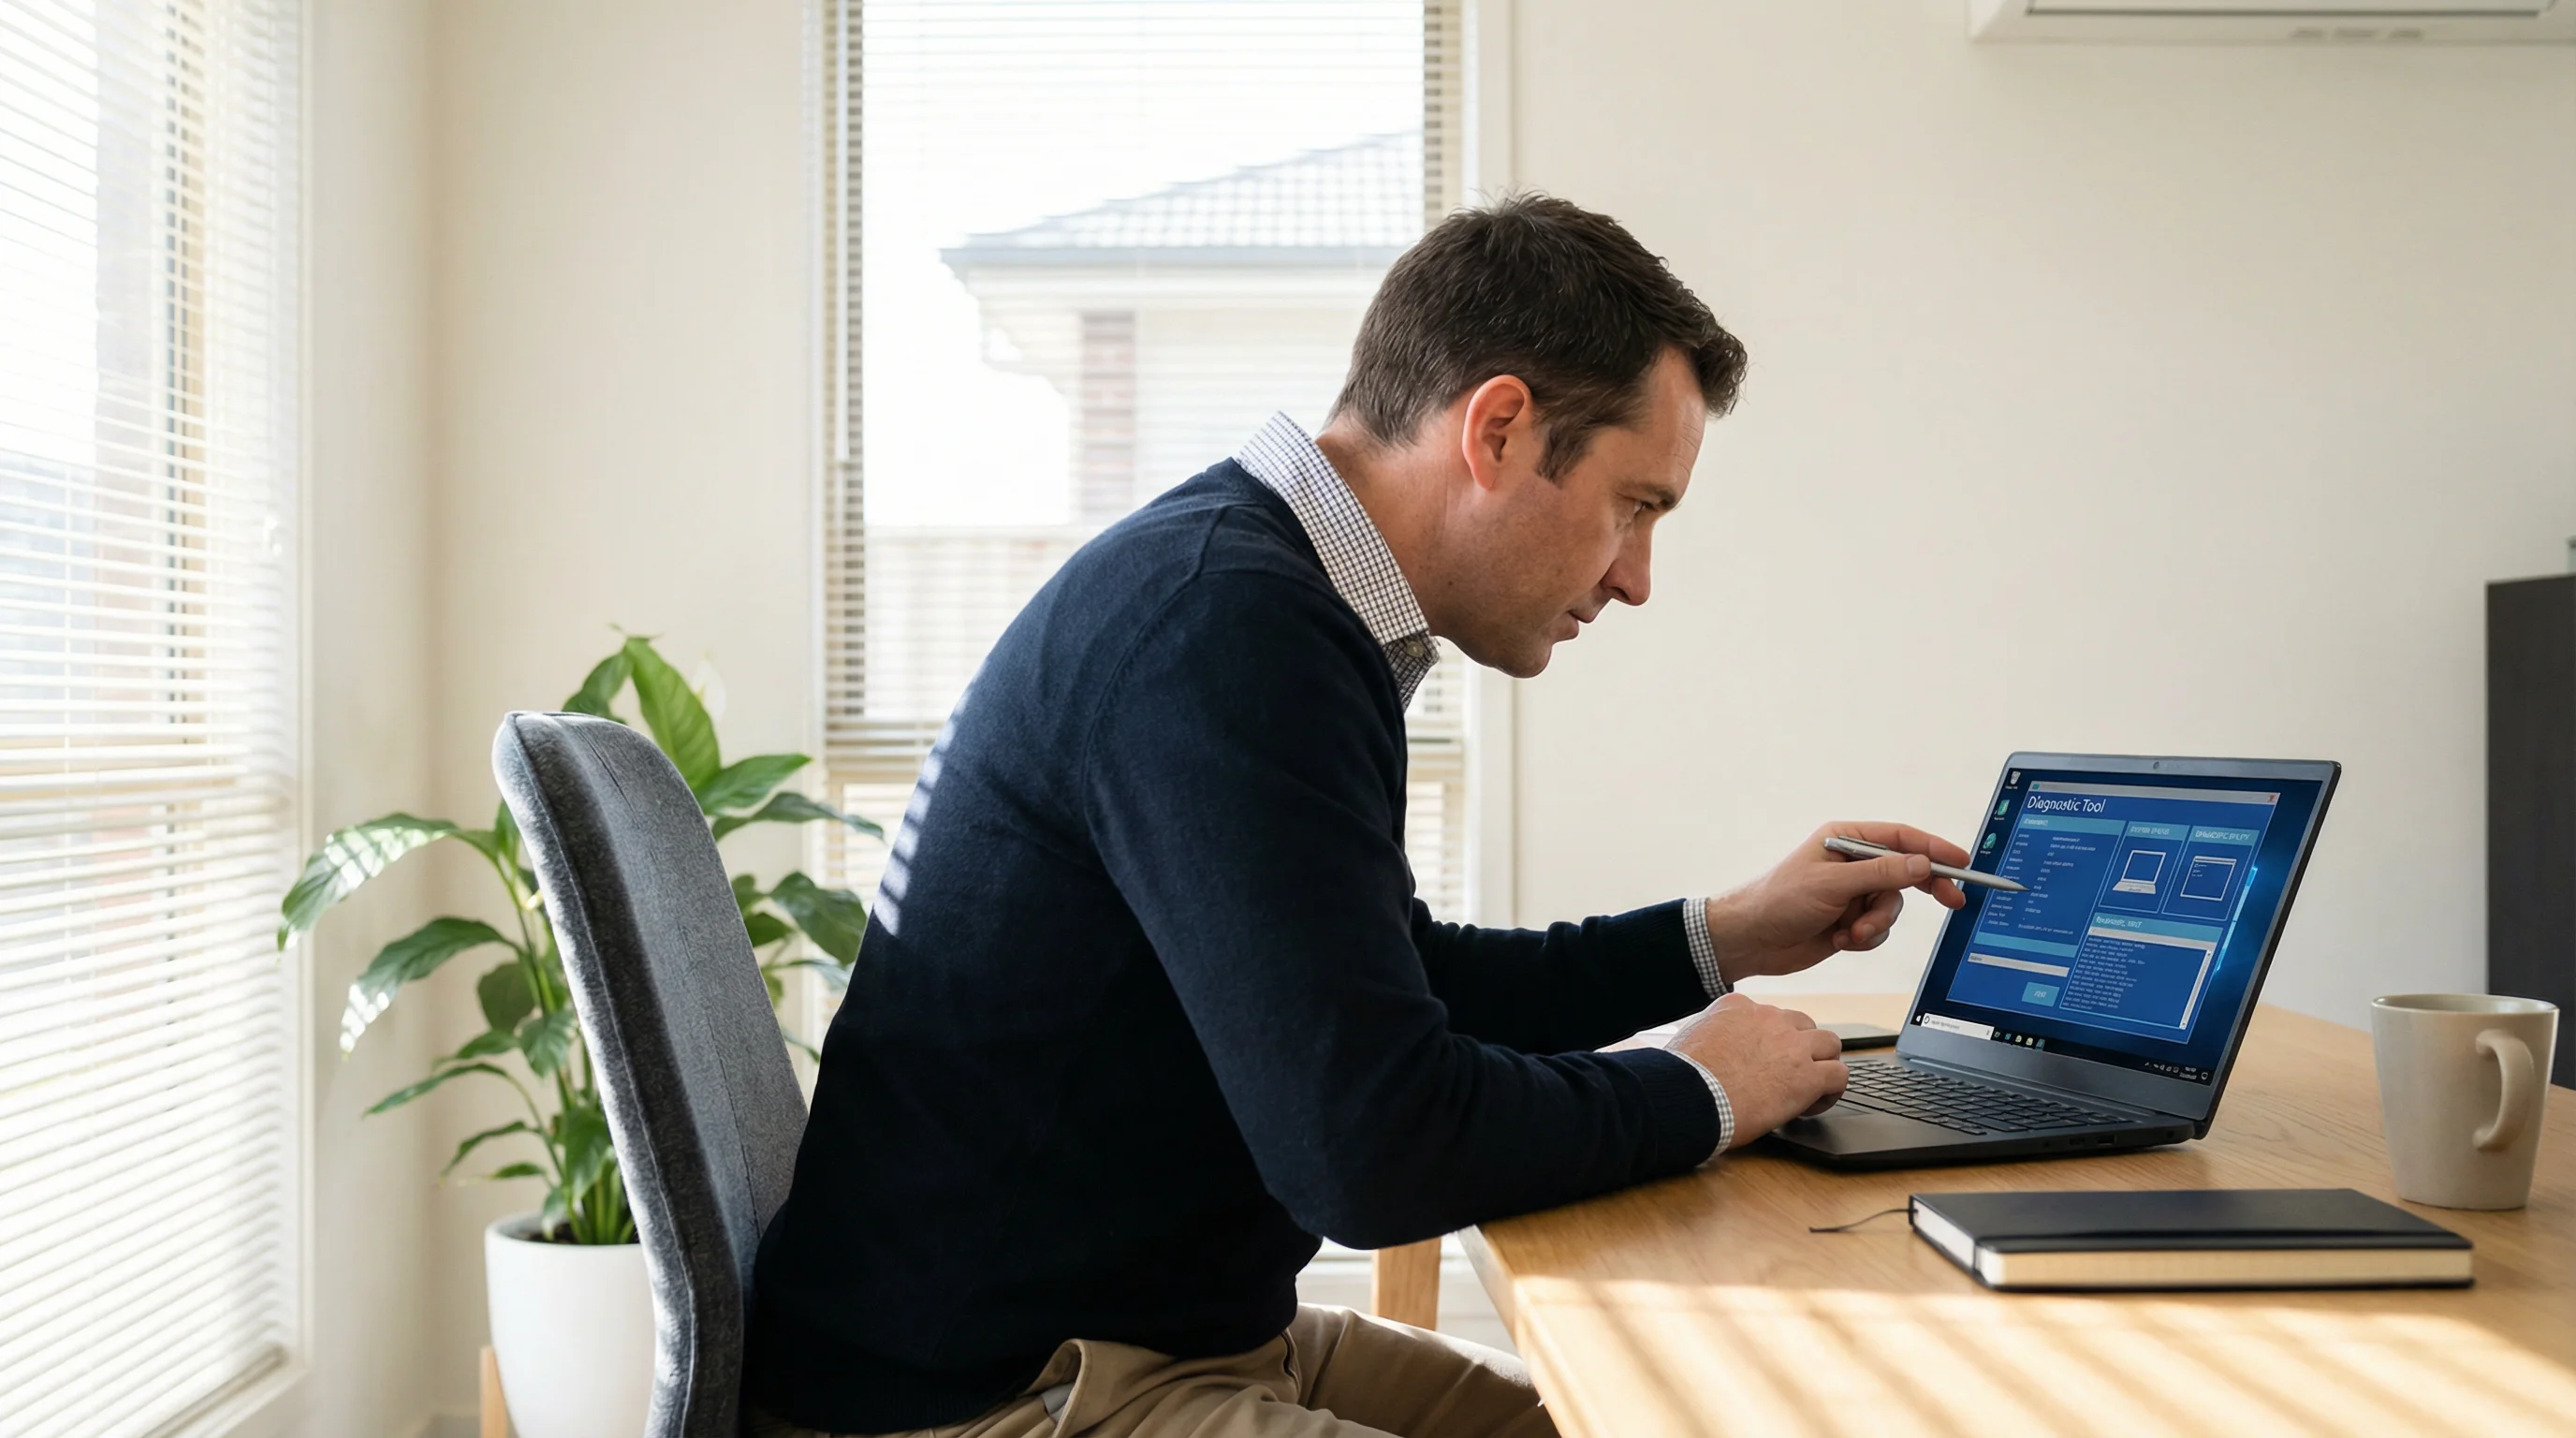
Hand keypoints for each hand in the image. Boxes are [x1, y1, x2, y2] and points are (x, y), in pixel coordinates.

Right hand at [1668, 994, 1845, 1145]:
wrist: (1690, 1097)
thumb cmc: (1682, 1076)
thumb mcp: (1688, 1037)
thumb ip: (1704, 1034)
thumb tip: (1693, 1045)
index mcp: (1737, 1007)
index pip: (1768, 1016)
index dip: (1769, 1041)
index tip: (1760, 1062)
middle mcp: (1769, 1018)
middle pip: (1802, 1024)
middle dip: (1800, 1047)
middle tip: (1787, 1074)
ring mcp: (1792, 1045)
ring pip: (1830, 1043)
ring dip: (1822, 1063)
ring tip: (1809, 1088)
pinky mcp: (1808, 1075)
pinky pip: (1839, 1075)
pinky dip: (1831, 1091)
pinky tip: (1811, 1105)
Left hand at [1705, 821, 1970, 984]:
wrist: (1751, 941)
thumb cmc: (1779, 900)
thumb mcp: (1832, 884)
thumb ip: (1880, 873)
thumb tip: (1921, 863)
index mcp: (1845, 839)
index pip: (1900, 838)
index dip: (1934, 847)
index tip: (1962, 861)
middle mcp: (1852, 863)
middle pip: (1905, 872)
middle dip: (1924, 889)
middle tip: (1954, 902)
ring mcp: (1852, 893)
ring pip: (1891, 907)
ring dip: (1876, 924)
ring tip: (1852, 933)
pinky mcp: (1850, 921)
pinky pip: (1878, 929)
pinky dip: (1865, 938)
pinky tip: (1841, 939)